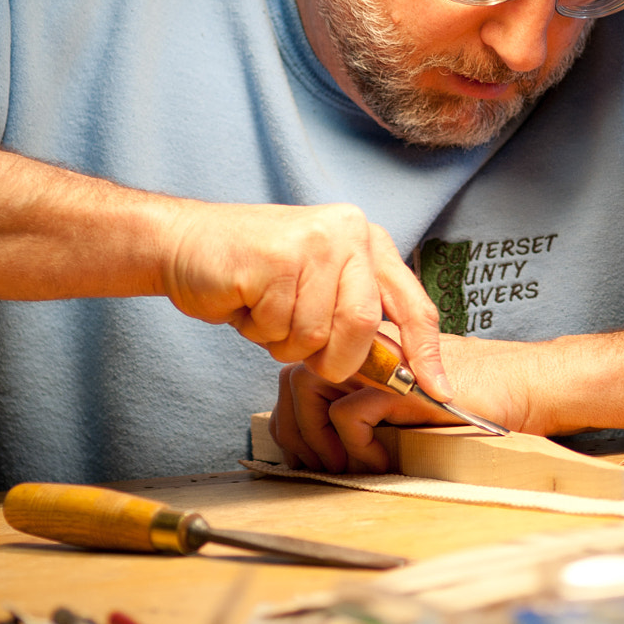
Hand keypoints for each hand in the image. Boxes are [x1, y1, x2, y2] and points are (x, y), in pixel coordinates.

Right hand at [160, 200, 450, 396]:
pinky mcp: (276, 257)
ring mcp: (313, 241)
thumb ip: (356, 317)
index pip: (413, 304)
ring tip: (265, 309)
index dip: (426, 353)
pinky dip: (258, 330)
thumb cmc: (254, 275)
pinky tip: (246, 300)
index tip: (439, 391)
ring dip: (284, 341)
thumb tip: (398, 372)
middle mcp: (348, 232)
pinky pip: (279, 327)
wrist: (184, 244)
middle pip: (363, 327)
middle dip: (332, 358)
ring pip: (316, 334)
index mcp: (367, 240)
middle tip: (301, 347)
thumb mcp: (319, 288)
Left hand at [269, 334, 537, 472]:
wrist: (525, 386)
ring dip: (316, 437)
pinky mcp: (399, 384)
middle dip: (294, 431)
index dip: (294, 418)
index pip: (301, 374)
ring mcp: (381, 363)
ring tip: (344, 466)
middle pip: (295, 379)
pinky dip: (356, 446)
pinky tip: (383, 460)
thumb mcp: (411, 410)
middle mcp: (367, 351)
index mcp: (367, 354)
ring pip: (309, 387)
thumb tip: (325, 449)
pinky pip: (348, 414)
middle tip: (314, 467)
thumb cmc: (475, 403)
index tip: (306, 457)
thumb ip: (372, 413)